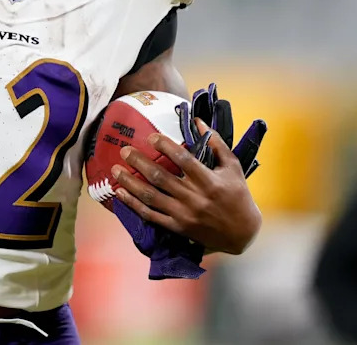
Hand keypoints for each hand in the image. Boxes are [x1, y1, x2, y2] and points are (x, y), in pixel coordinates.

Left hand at [112, 112, 262, 255]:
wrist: (241, 234)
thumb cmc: (238, 195)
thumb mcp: (233, 167)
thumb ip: (216, 143)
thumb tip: (198, 121)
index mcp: (209, 181)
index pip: (184, 160)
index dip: (166, 147)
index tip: (151, 137)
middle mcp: (195, 198)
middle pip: (161, 177)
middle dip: (139, 163)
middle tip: (124, 150)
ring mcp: (184, 214)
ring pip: (151, 197)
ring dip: (130, 183)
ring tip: (114, 170)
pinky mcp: (177, 227)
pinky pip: (150, 215)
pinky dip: (133, 204)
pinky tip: (120, 193)